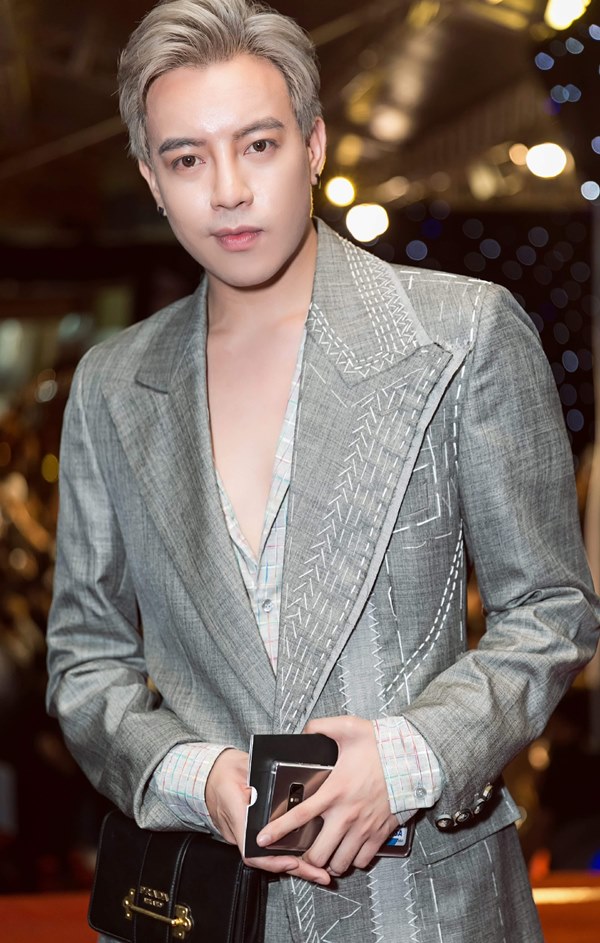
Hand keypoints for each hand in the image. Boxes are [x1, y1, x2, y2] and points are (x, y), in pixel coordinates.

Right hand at [205, 748, 330, 884]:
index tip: (292, 861)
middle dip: (293, 869)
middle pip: (263, 859)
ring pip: (265, 857)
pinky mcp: (246, 832)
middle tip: (318, 875)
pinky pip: (264, 849)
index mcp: (236, 814)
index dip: (272, 859)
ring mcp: (240, 834)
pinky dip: (284, 855)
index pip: (251, 847)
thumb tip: (284, 782)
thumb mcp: (243, 767)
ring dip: (292, 865)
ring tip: (316, 871)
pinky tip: (302, 857)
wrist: (208, 774)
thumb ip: (262, 777)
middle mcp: (236, 831)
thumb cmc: (223, 769)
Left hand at [256, 716, 397, 876]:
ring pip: (340, 863)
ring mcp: (364, 828)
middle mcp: (347, 814)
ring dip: (330, 861)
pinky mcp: (380, 834)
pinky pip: (362, 861)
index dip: (278, 830)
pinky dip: (353, 860)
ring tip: (326, 852)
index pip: (300, 816)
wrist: (413, 759)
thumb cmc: (381, 745)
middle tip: (303, 851)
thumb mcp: (347, 728)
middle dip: (306, 857)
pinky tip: (349, 849)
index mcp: (334, 791)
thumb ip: (320, 727)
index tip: (263, 839)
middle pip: (318, 853)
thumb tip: (304, 730)